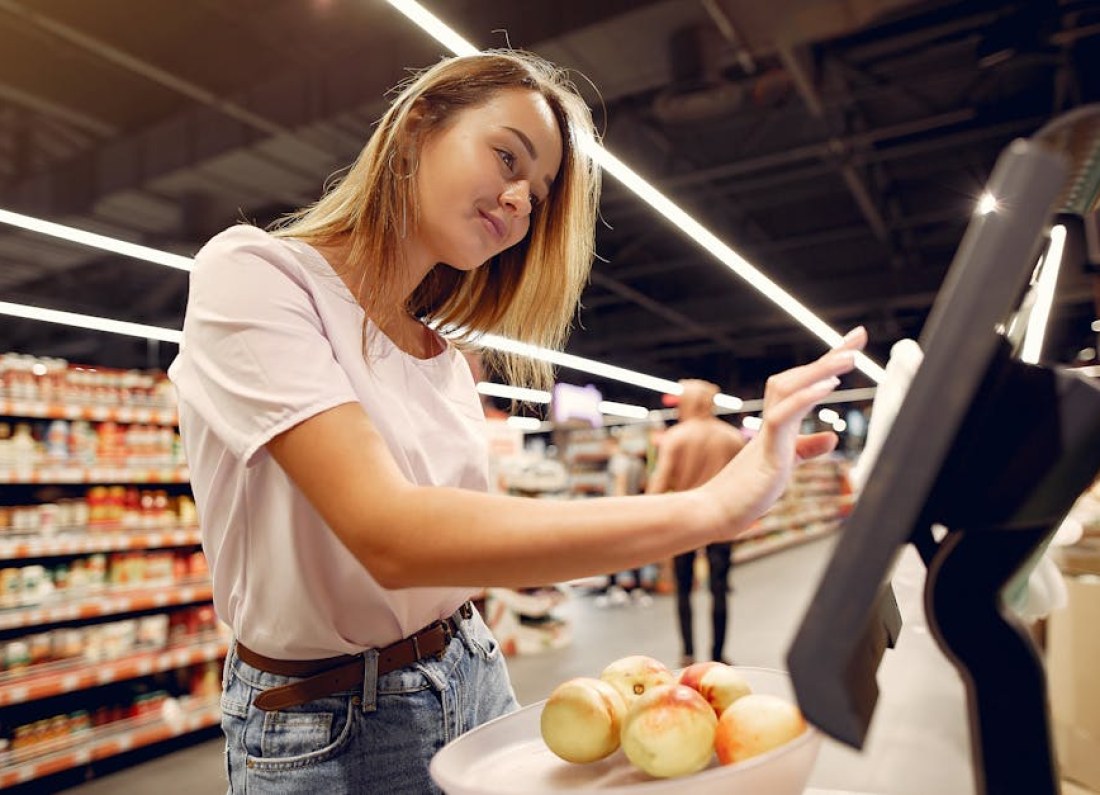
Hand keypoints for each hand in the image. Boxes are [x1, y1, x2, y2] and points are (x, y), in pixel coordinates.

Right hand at [702, 326, 866, 538]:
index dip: (826, 364)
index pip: (804, 386)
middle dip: (829, 356)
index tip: (850, 346)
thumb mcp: (784, 467)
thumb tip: (832, 437)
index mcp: (778, 425)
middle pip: (798, 377)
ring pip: (790, 389)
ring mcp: (768, 434)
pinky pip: (783, 416)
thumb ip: (805, 449)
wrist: (713, 513)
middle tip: (859, 335)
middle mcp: (772, 422)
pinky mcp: (766, 452)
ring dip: (820, 370)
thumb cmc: (744, 493)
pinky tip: (828, 386)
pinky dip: (805, 398)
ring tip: (850, 357)